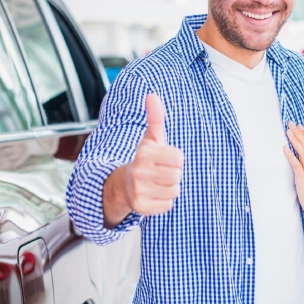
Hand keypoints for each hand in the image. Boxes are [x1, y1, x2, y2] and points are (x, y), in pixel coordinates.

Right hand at [104, 94, 183, 224]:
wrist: (124, 185)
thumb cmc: (145, 159)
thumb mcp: (151, 138)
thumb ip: (156, 117)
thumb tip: (152, 95)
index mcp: (144, 153)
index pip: (179, 157)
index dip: (175, 158)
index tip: (164, 158)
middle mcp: (139, 172)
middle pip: (177, 175)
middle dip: (172, 174)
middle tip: (160, 172)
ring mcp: (138, 190)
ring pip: (174, 191)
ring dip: (169, 188)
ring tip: (156, 183)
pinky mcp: (140, 207)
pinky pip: (167, 205)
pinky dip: (163, 202)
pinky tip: (153, 195)